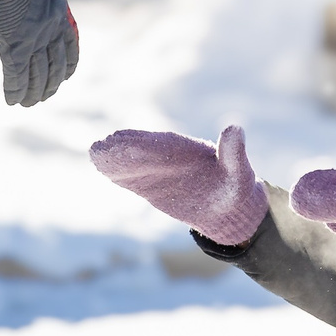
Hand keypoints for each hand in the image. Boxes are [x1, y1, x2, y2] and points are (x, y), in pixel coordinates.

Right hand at [0, 0, 78, 105]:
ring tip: (28, 104)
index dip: (69, 64)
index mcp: (59, 12)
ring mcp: (34, 40)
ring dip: (32, 92)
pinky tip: (12, 102)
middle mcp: (50, 30)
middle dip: (50, 84)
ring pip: (36, 75)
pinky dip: (14, 90)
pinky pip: (15, 75)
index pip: (70, 45)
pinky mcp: (15, 46)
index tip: (67, 76)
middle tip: (45, 97)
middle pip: (54, 65)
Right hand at [90, 124, 267, 245]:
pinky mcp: (150, 185)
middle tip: (101, 148)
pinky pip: (131, 177)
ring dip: (115, 159)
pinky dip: (118, 172)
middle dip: (123, 150)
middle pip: (142, 151)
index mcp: (186, 149)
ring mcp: (157, 169)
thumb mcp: (238, 171)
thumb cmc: (235, 187)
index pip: (162, 144)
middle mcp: (168, 156)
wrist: (227, 206)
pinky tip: (101, 166)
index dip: (144, 144)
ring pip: (132, 162)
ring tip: (96, 154)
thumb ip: (234, 152)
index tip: (125, 142)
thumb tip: (234, 128)